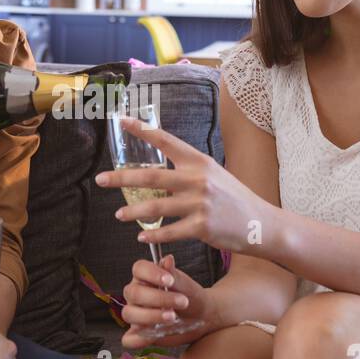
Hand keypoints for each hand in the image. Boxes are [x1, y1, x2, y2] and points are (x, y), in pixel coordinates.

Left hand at [94, 116, 276, 253]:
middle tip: (100, 180)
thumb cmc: (234, 199)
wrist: (260, 223)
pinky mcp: (202, 226)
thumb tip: (156, 175)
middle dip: (121, 178)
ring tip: (118, 216)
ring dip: (133, 211)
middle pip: (151, 175)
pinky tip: (141, 237)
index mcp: (198, 161)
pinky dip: (153, 235)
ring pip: (156, 206)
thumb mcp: (213, 175)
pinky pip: (169, 231)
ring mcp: (200, 203)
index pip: (166, 141)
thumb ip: (187, 172)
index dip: (142, 130)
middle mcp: (198, 179)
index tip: (122, 121)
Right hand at [120, 254, 214, 348]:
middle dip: (157, 298)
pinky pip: (129, 339)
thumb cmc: (191, 296)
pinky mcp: (140, 333)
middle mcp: (137, 294)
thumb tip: (167, 260)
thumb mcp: (185, 285)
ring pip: (129, 314)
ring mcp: (136, 314)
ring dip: (150, 316)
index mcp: (145, 277)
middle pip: (133, 293)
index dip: (151, 274)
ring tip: (173, 318)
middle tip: (181, 302)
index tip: (170, 281)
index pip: (138, 269)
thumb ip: (174, 275)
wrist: (202, 316)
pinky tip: (154, 336)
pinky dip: (138, 339)